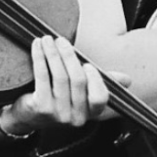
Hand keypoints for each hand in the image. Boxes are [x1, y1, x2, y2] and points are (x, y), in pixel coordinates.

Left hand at [0, 36, 121, 136]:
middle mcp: (76, 117)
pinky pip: (42, 78)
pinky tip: (37, 47)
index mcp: (91, 113)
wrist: (29, 116)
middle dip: (69, 56)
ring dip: (53, 54)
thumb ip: (103, 83)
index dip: (95, 79)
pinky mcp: (40, 108)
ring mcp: (58, 114)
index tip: (87, 63)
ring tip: (47, 39)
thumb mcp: (83, 93)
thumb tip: (127, 80)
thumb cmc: (60, 98)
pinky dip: (39, 58)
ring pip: (59, 77)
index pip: (100, 98)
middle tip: (61, 40)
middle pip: (78, 81)